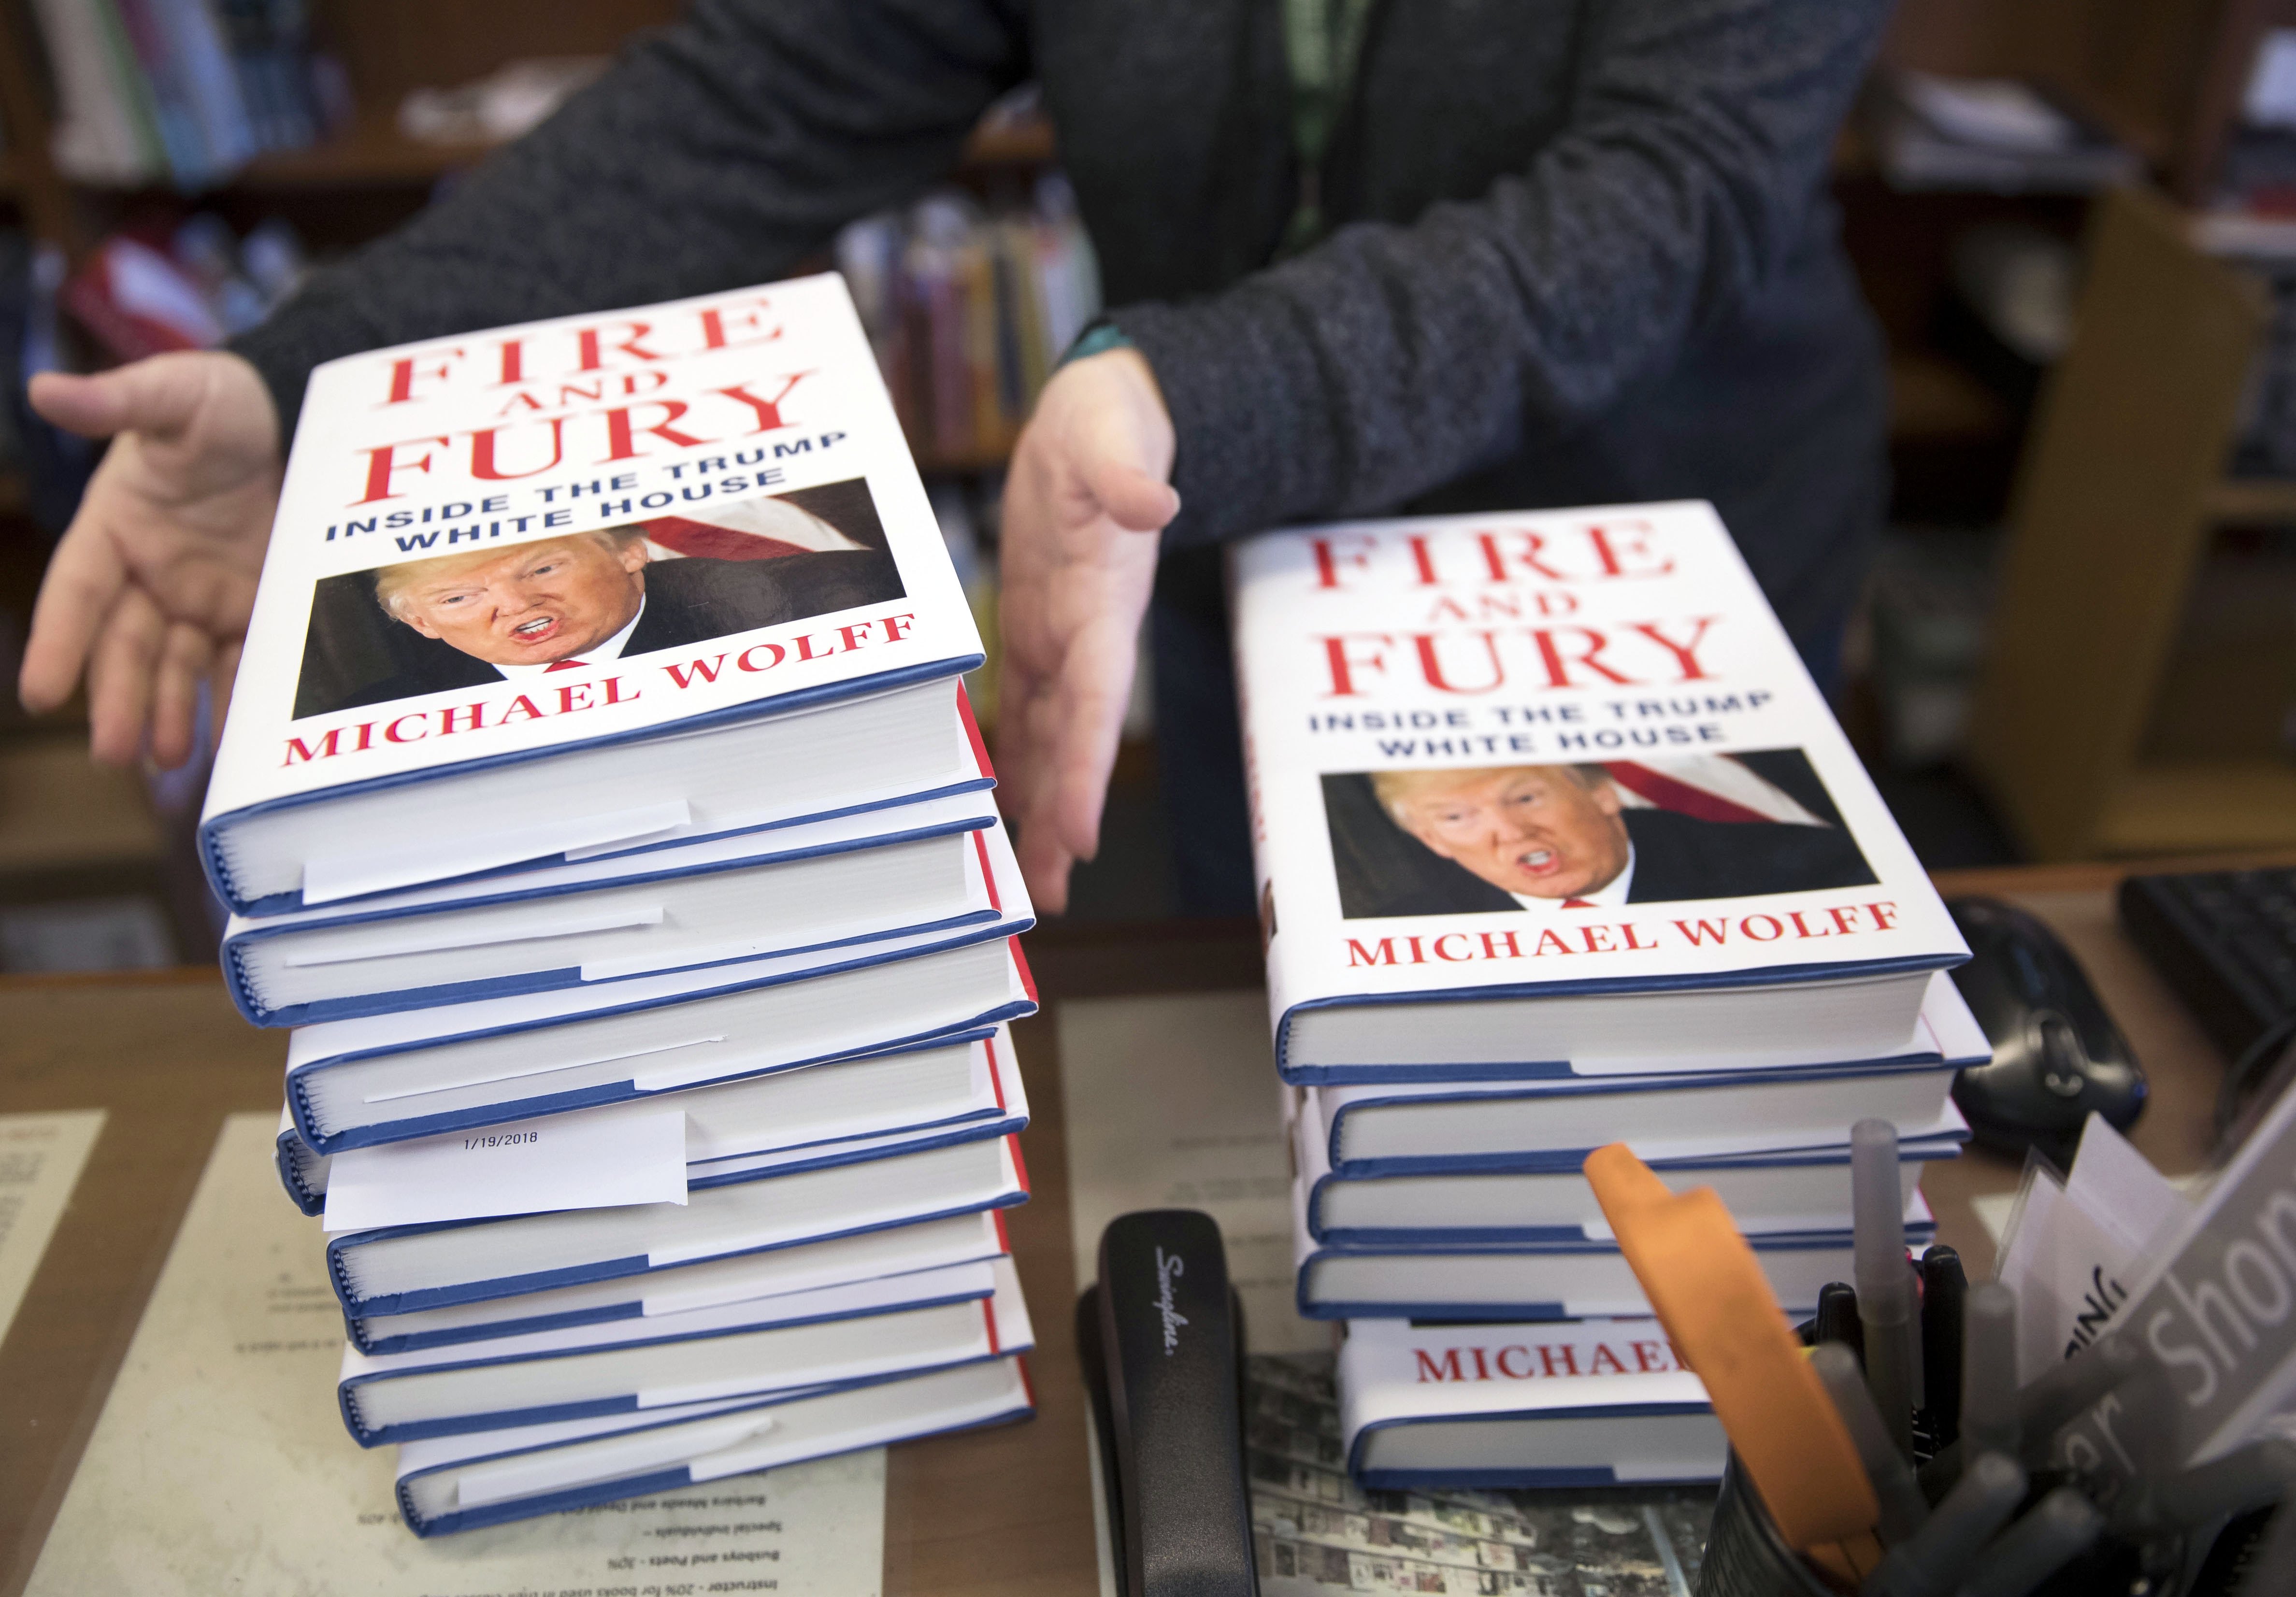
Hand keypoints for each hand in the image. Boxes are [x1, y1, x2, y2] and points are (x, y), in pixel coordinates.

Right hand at [20, 351, 282, 767]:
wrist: (287, 417)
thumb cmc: (213, 405)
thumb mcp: (170, 395)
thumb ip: (117, 402)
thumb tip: (46, 391)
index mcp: (113, 528)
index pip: (76, 593)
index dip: (58, 641)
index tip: (41, 693)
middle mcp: (150, 574)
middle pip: (125, 645)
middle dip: (118, 698)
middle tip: (113, 752)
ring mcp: (199, 597)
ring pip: (176, 665)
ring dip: (168, 713)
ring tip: (163, 760)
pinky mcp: (249, 609)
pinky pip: (238, 661)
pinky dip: (233, 701)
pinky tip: (232, 744)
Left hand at [995, 347, 1179, 912]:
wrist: (1111, 412)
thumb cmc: (1112, 421)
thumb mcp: (1116, 433)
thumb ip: (1129, 473)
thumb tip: (1155, 502)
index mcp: (1105, 603)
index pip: (1098, 700)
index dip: (1090, 770)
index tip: (1082, 834)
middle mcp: (1087, 635)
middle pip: (1075, 742)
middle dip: (1061, 817)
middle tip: (1045, 894)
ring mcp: (1063, 636)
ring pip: (1051, 737)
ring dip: (1038, 806)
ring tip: (1027, 878)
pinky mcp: (1038, 625)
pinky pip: (1025, 706)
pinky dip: (1014, 757)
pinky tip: (997, 805)